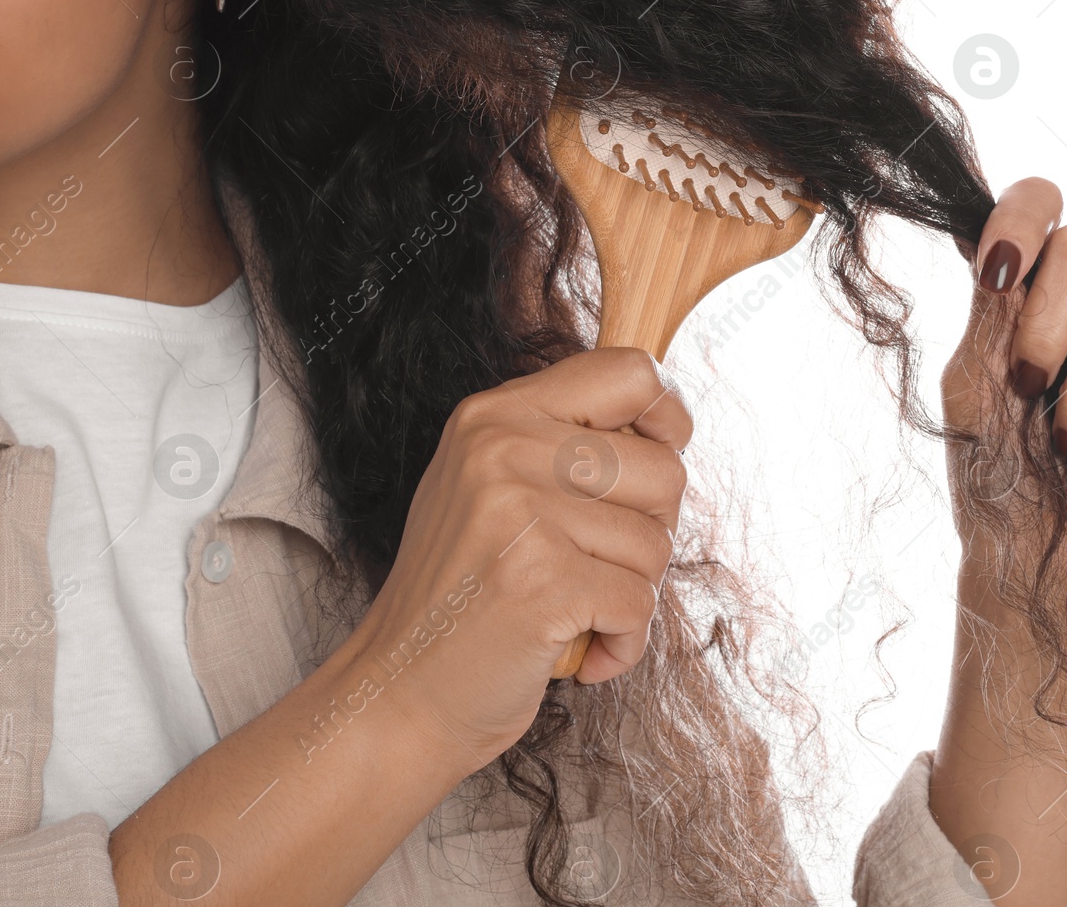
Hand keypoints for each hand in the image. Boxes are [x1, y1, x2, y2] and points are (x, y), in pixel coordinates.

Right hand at [351, 347, 690, 767]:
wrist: (397, 695)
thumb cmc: (466, 597)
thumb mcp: (493, 488)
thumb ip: (564, 446)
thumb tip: (669, 427)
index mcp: (495, 415)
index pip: (631, 372)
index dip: (669, 417)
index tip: (661, 456)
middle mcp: (502, 449)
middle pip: (664, 468)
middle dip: (653, 531)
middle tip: (596, 564)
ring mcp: (519, 513)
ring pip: (658, 543)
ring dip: (632, 593)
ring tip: (573, 607)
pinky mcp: (541, 582)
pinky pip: (640, 603)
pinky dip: (623, 641)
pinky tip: (579, 647)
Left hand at [942, 177, 1066, 571]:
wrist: (1034, 559)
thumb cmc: (992, 473)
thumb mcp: (970, 385)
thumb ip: (989, 312)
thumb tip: (999, 241)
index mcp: (1021, 290)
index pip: (1036, 203)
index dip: (1021, 216)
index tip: (997, 273)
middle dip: (1049, 315)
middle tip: (1026, 383)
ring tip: (1059, 444)